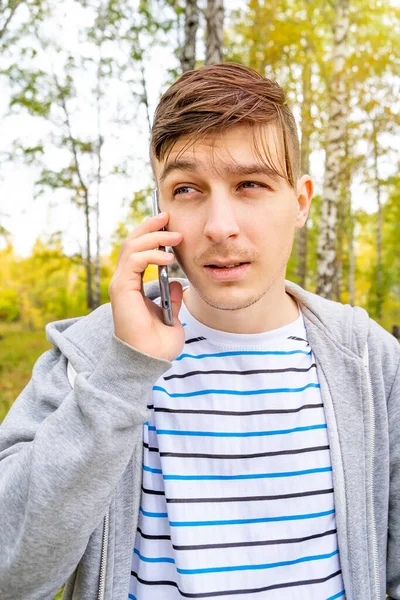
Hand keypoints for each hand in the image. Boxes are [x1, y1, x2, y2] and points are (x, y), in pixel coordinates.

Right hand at [108, 212, 184, 361]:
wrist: (149, 361)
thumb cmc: (158, 344)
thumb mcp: (172, 316)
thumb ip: (172, 298)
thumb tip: (177, 282)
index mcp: (134, 286)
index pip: (138, 251)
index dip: (152, 234)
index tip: (170, 224)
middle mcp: (124, 282)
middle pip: (132, 243)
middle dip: (151, 227)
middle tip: (169, 217)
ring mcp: (121, 284)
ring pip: (131, 247)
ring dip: (154, 237)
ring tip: (175, 236)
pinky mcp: (122, 289)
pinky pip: (133, 261)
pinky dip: (150, 254)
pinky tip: (168, 257)